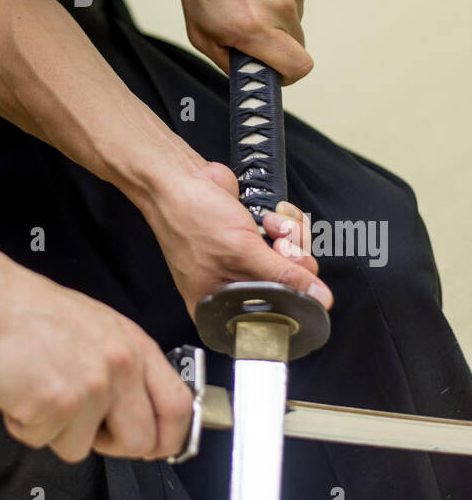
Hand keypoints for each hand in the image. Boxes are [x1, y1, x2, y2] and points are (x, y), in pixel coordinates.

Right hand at [0, 266, 192, 463]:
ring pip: (84, 449)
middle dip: (109, 444)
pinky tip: (19, 391)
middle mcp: (120, 367)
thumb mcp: (98, 327)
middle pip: (141, 442)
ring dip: (56, 431)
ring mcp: (90, 388)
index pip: (178, 407)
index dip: (167, 437)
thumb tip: (136, 407)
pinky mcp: (56, 405)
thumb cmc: (31, 312)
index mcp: (134, 346)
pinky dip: (24, 425)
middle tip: (80, 422)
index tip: (153, 445)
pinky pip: (42, 441)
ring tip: (38, 390)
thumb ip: (124, 366)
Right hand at [142, 162, 331, 321]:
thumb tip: (318, 297)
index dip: (293, 302)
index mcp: (221, 306)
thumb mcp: (241, 252)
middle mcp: (234, 287)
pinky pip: (288, 239)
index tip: (297, 282)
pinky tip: (271, 218)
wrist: (181, 179)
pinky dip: (285, 224)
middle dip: (292, 260)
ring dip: (289, 237)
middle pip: (290, 288)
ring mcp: (247, 261)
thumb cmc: (191, 218)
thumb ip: (283, 277)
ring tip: (270, 225)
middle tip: (278, 246)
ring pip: (293, 261)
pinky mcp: (255, 238)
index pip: (272, 320)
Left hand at [175, 0, 314, 84]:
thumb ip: (229, 61)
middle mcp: (277, 7)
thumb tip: (255, 79)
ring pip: (296, 18)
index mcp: (249, 26)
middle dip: (278, 42)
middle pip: (298, 45)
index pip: (297, 67)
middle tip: (250, 21)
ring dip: (277, 12)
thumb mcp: (199, 28)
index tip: (276, 70)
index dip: (288, 74)